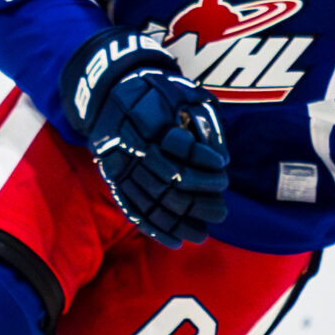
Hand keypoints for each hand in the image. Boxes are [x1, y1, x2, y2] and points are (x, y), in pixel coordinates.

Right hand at [59, 30, 230, 246]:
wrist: (111, 92)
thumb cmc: (157, 92)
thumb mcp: (185, 93)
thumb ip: (205, 122)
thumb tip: (224, 159)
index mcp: (149, 116)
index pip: (181, 147)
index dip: (204, 161)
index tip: (222, 166)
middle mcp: (130, 143)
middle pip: (169, 180)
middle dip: (199, 200)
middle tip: (222, 211)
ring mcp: (119, 164)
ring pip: (151, 200)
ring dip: (180, 221)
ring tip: (202, 233)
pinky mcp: (112, 178)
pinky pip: (133, 209)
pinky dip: (154, 228)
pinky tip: (174, 242)